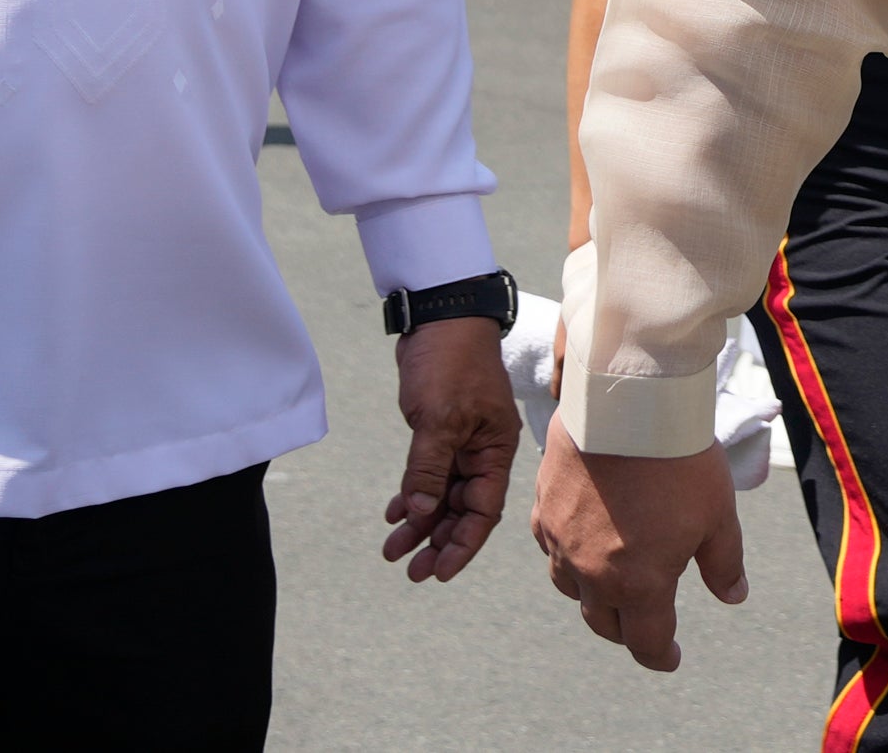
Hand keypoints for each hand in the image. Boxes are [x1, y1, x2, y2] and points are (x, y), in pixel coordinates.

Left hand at [382, 317, 524, 580]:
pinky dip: (412, 495)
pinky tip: (393, 513)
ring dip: (419, 522)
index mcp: (495, 450)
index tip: (438, 571)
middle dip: (437, 540)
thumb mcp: (439, 417)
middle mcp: (483, 451)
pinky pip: (429, 475)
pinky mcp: (440, 432)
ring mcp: (462, 442)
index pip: (483, 510)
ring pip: (442, 495)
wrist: (441, 316)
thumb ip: (429, 468)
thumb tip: (419, 512)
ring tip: (392, 549)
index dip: (463, 544)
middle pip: (463, 510)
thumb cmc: (450, 362)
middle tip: (409, 569)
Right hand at [536, 421, 746, 669]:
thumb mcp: (718, 514)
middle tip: (644, 628)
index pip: (647, 641)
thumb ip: (724, 563)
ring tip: (611, 589)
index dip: (660, 656)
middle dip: (627, 631)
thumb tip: (733, 596)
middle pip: (605, 623)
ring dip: (592, 597)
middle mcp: (592, 574)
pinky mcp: (543, 509)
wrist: (626, 403)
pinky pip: (549, 549)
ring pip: (571, 590)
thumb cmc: (678, 460)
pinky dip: (566, 556)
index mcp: (639, 584)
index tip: (670, 658)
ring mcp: (561, 542)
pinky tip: (577, 544)